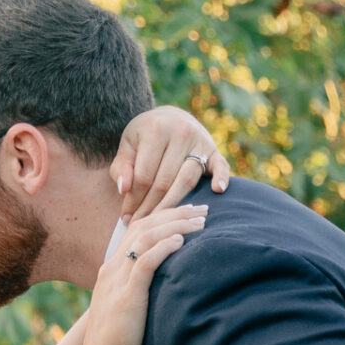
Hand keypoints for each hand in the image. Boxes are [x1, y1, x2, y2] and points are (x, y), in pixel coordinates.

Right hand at [85, 203, 205, 344]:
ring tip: (200, 222)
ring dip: (174, 226)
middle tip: (202, 209)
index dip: (164, 216)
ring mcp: (117, 281)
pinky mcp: (126, 296)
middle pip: (143, 226)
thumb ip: (139, 291)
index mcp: (111, 270)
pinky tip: (181, 241)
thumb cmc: (120, 344)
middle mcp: (112, 269)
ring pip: (145, 238)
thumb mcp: (127, 310)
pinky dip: (163, 248)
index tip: (189, 211)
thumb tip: (164, 283)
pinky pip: (144, 262)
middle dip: (174, 213)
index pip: (137, 229)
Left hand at [112, 108, 230, 219]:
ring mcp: (199, 141)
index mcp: (156, 129)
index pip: (143, 175)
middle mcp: (180, 132)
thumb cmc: (145, 137)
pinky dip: (222, 177)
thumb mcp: (128, 146)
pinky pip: (221, 166)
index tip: (125, 218)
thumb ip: (122, 167)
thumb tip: (124, 189)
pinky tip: (218, 190)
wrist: (170, 118)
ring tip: (161, 223)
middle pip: (164, 182)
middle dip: (150, 207)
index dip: (133, 200)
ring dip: (173, 206)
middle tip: (141, 225)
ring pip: (187, 181)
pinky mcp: (214, 150)